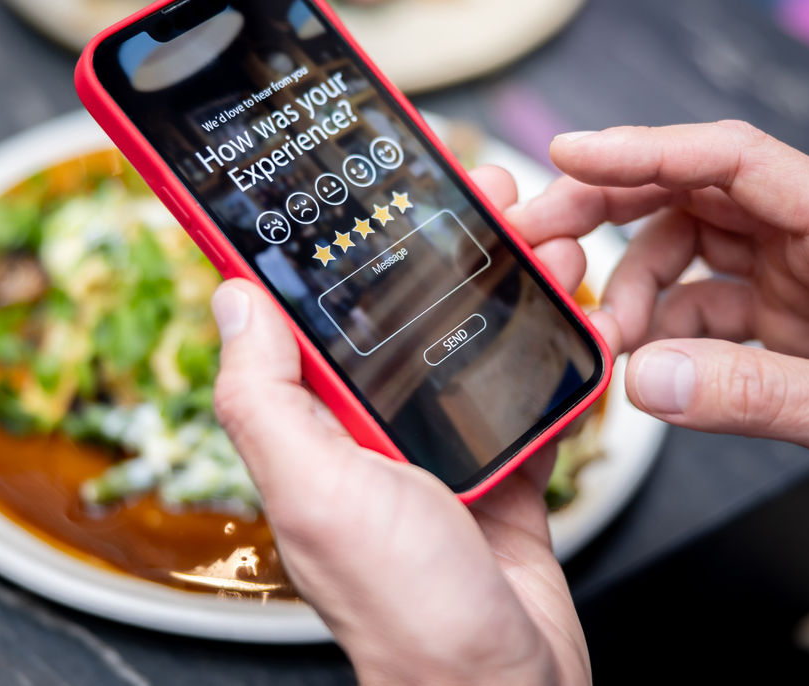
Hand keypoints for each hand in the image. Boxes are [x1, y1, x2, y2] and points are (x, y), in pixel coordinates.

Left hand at [208, 167, 595, 685]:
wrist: (503, 685)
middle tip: (486, 193)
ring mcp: (441, 440)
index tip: (357, 174)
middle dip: (446, 240)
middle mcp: (373, 424)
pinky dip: (554, 345)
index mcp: (317, 421)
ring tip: (546, 241)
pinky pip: (526, 384)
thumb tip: (231, 297)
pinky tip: (577, 312)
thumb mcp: (316, 489)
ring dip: (510, 280)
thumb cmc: (404, 607)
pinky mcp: (500, 460)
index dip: (331, 237)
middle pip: (406, 305)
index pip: (313, 307)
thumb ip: (266, 396)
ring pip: (473, 332)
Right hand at [513, 121, 808, 535]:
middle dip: (612, 208)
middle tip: (542, 238)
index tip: (567, 154)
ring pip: (691, 248)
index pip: (733, 160)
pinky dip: (666, 331)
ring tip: (608, 341)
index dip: (644, 150)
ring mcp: (804, 277)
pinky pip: (707, 306)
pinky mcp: (793, 320)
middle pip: (695, 193)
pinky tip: (651, 367)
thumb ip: (758, 398)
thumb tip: (643, 379)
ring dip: (635, 286)